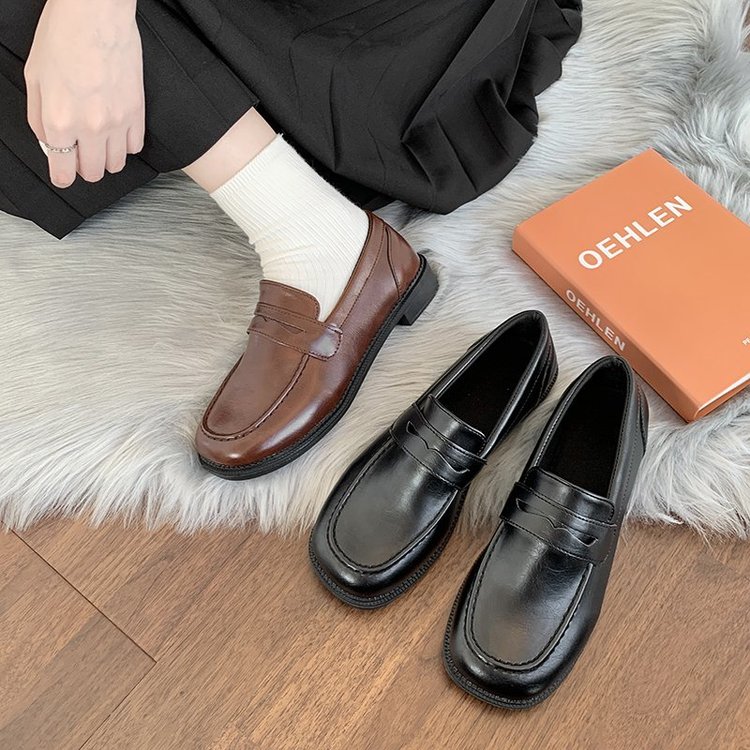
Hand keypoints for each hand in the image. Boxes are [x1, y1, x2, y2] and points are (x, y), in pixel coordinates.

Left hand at [24, 0, 143, 187]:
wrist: (96, 15)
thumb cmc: (64, 36)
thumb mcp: (34, 76)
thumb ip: (39, 116)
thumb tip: (49, 141)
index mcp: (60, 120)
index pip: (63, 171)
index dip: (62, 176)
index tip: (63, 175)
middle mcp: (90, 127)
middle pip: (93, 173)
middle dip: (84, 167)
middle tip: (81, 154)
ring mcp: (117, 122)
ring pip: (116, 165)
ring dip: (106, 158)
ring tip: (100, 142)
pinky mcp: (137, 113)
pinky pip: (134, 147)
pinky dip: (125, 145)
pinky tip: (117, 130)